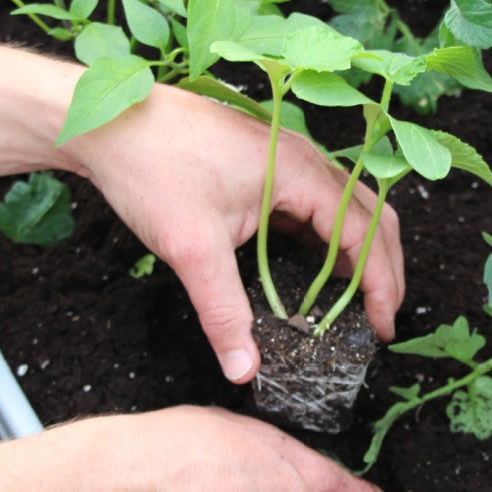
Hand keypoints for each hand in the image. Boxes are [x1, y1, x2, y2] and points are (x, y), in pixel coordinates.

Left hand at [0, 39, 403, 382]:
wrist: (107, 124)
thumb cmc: (151, 168)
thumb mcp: (192, 249)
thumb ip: (223, 312)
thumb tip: (242, 368)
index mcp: (298, 172)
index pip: (365, 232)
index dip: (381, 284)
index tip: (383, 328)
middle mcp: (302, 159)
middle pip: (371, 215)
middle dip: (384, 269)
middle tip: (380, 319)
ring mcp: (285, 160)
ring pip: (346, 209)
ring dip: (358, 254)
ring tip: (356, 303)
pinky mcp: (265, 168)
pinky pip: (314, 206)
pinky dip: (326, 242)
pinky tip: (314, 272)